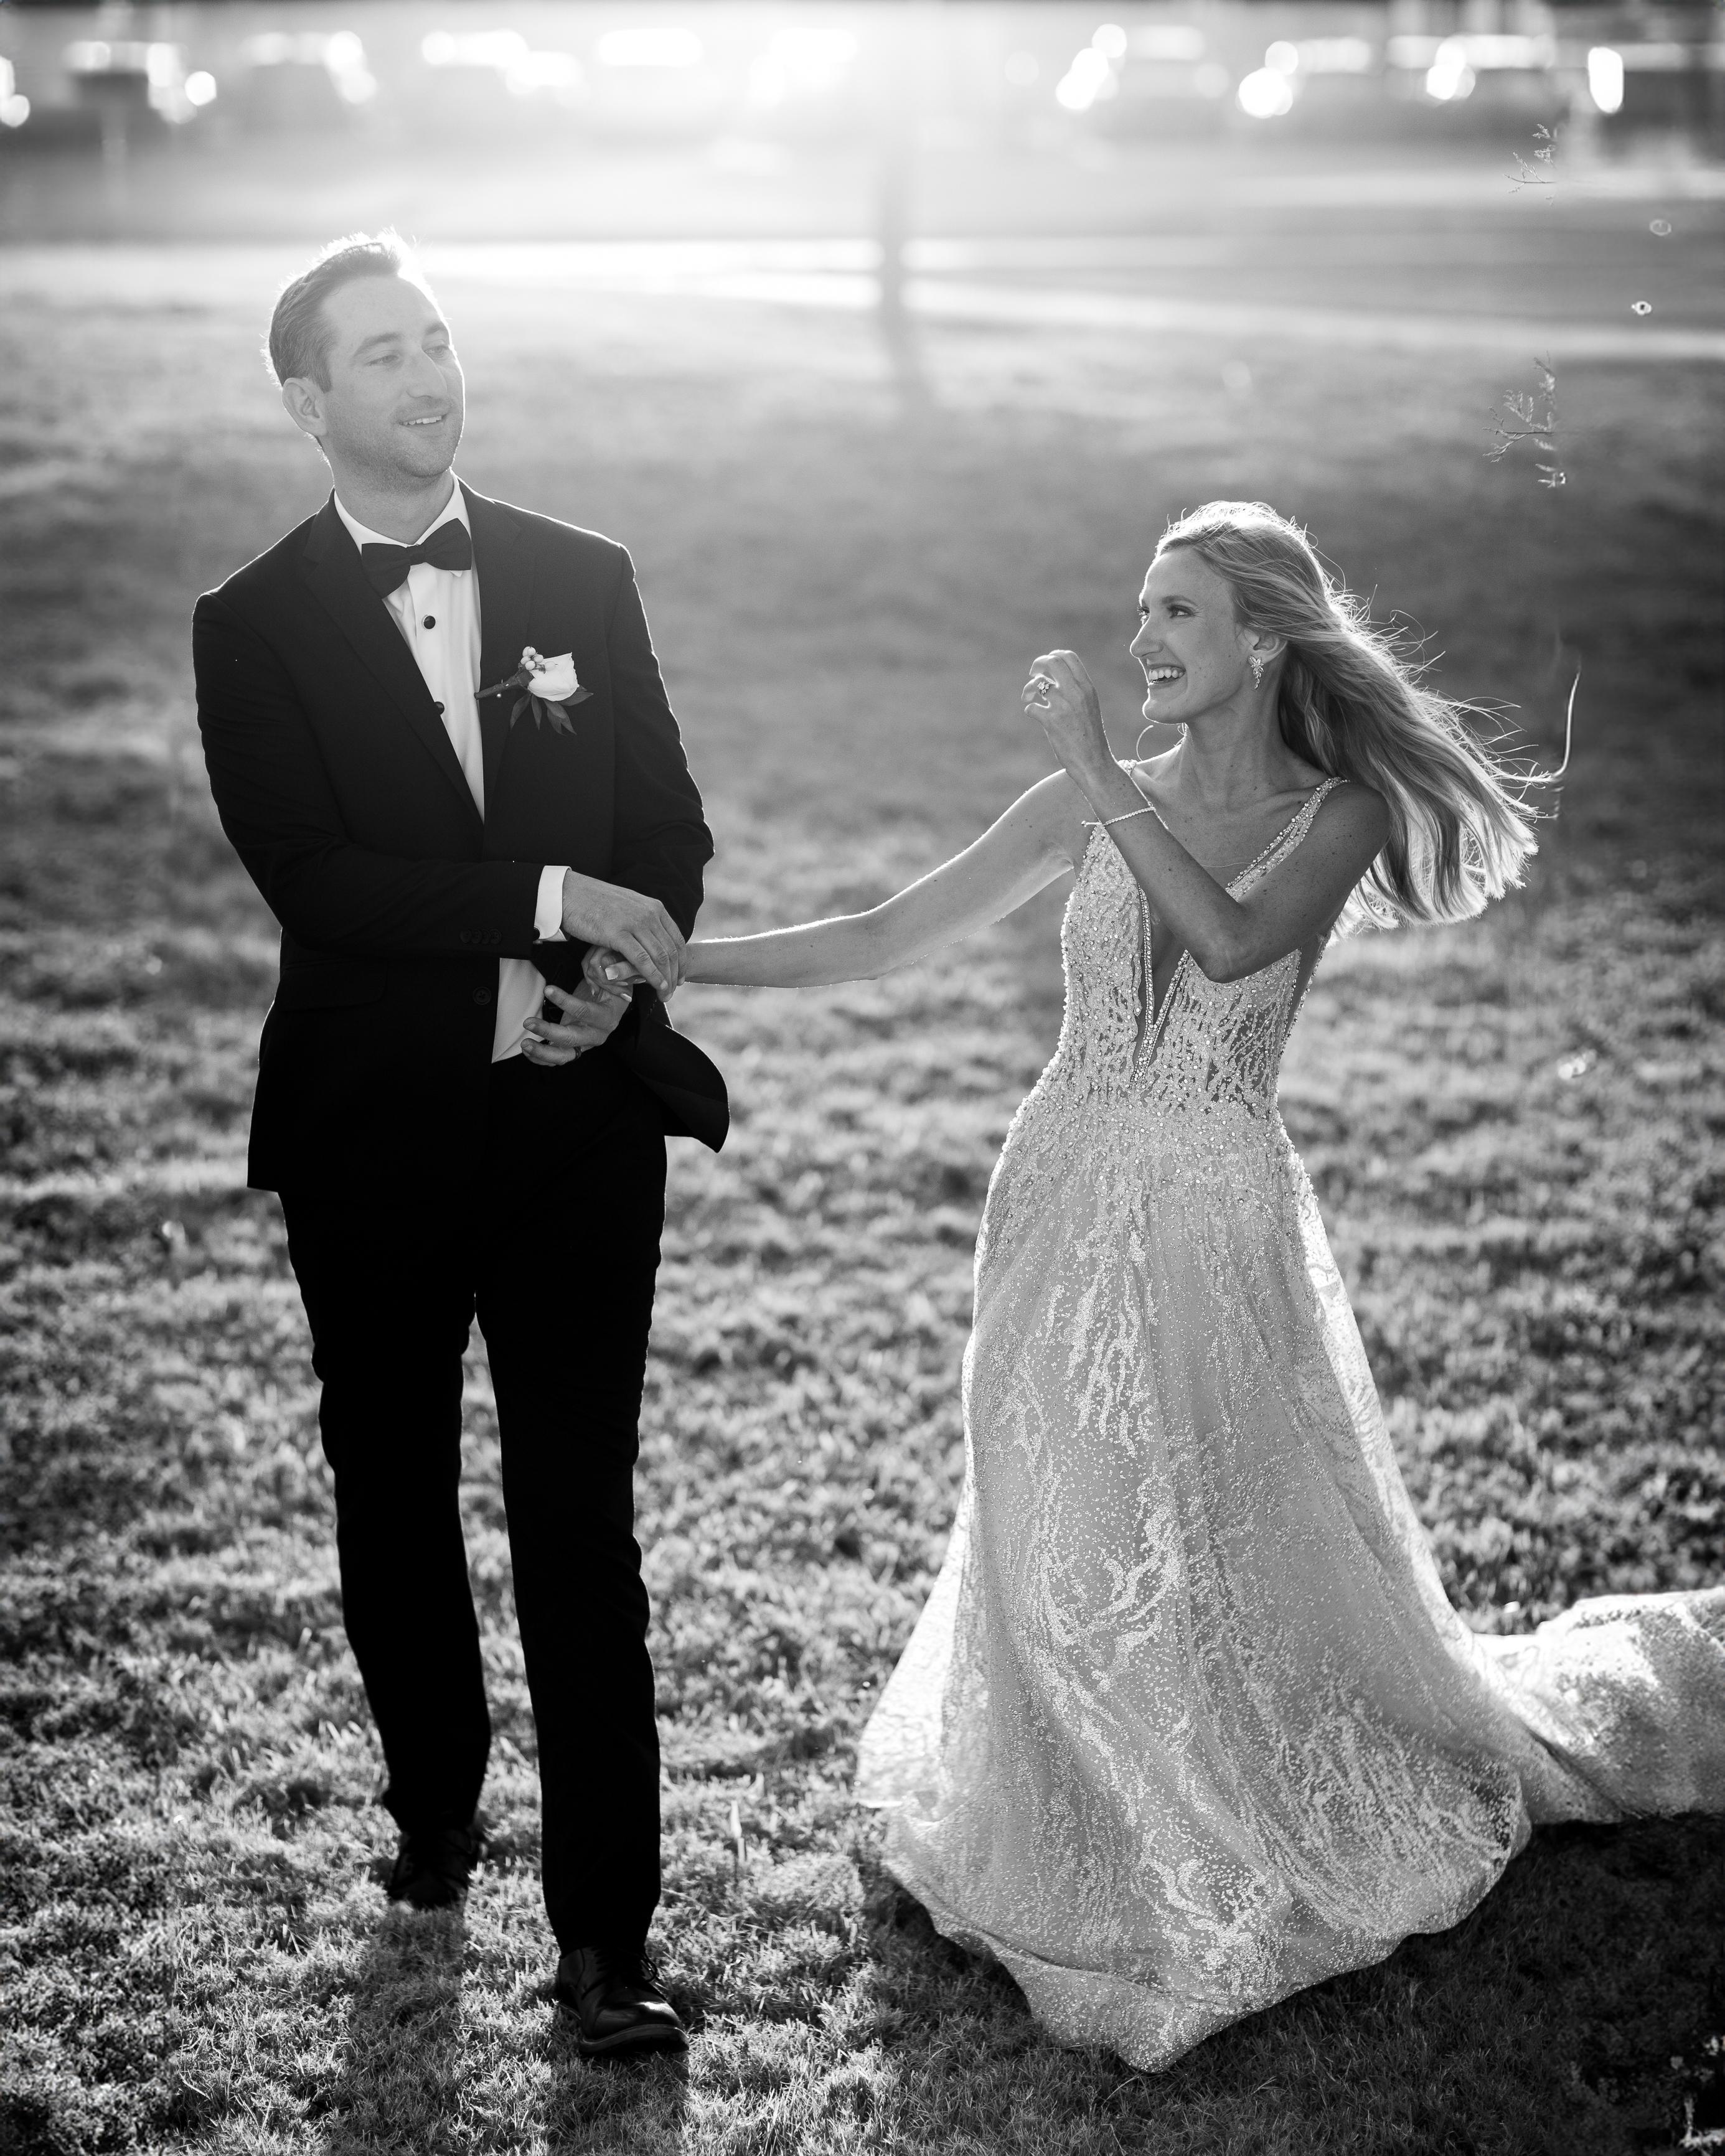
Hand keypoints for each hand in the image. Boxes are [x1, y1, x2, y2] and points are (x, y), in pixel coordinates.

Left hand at [520, 981, 629, 1066]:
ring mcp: (586, 1043)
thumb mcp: (610, 976)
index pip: (585, 1012)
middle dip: (548, 1031)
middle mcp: (598, 1034)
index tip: (547, 989)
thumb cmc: (611, 988)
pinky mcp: (576, 1047)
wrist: (615, 1003)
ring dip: (543, 1052)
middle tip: (528, 1022)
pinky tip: (528, 1052)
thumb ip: (603, 971)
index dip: (565, 1001)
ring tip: (525, 1044)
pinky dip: (542, 1058)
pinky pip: (558, 1057)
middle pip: (571, 1039)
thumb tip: (597, 966)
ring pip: (564, 1055)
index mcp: (607, 1016)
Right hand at [560, 872, 683, 995]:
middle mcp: (649, 914)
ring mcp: (635, 923)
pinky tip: (656, 987)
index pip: (677, 939)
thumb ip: (642, 919)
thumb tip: (650, 936)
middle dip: (674, 975)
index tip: (679, 978)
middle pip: (671, 951)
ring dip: (665, 980)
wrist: (569, 892)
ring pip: (660, 957)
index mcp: (654, 907)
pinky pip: (642, 960)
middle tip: (672, 992)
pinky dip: (652, 976)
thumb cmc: (594, 901)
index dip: (681, 962)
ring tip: (665, 995)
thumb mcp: (628, 906)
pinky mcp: (618, 933)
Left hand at [1022, 650, 1110, 779]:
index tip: (1046, 666)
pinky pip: (1031, 707)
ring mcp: (1063, 706)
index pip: (1068, 657)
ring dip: (1028, 689)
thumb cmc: (1090, 735)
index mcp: (1087, 687)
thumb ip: (1076, 690)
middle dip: (1037, 665)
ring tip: (1027, 696)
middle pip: (1051, 663)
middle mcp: (1076, 693)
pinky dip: (1030, 709)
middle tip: (1032, 673)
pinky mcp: (1051, 721)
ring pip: (1037, 684)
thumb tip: (1052, 678)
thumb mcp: (1089, 706)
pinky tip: (1034, 715)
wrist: (1094, 761)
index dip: (1053, 656)